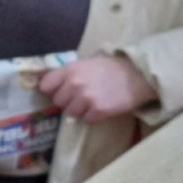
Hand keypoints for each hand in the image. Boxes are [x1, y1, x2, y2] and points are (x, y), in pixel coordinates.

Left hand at [38, 54, 157, 123]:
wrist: (137, 75)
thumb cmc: (111, 67)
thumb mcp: (86, 63)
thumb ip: (70, 73)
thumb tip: (54, 84)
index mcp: (70, 69)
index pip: (45, 85)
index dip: (51, 90)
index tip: (58, 91)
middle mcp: (75, 84)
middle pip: (58, 101)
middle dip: (67, 101)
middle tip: (80, 97)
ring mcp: (86, 98)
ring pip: (70, 112)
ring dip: (79, 110)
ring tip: (92, 102)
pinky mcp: (98, 111)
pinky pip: (86, 119)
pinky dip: (92, 116)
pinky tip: (101, 107)